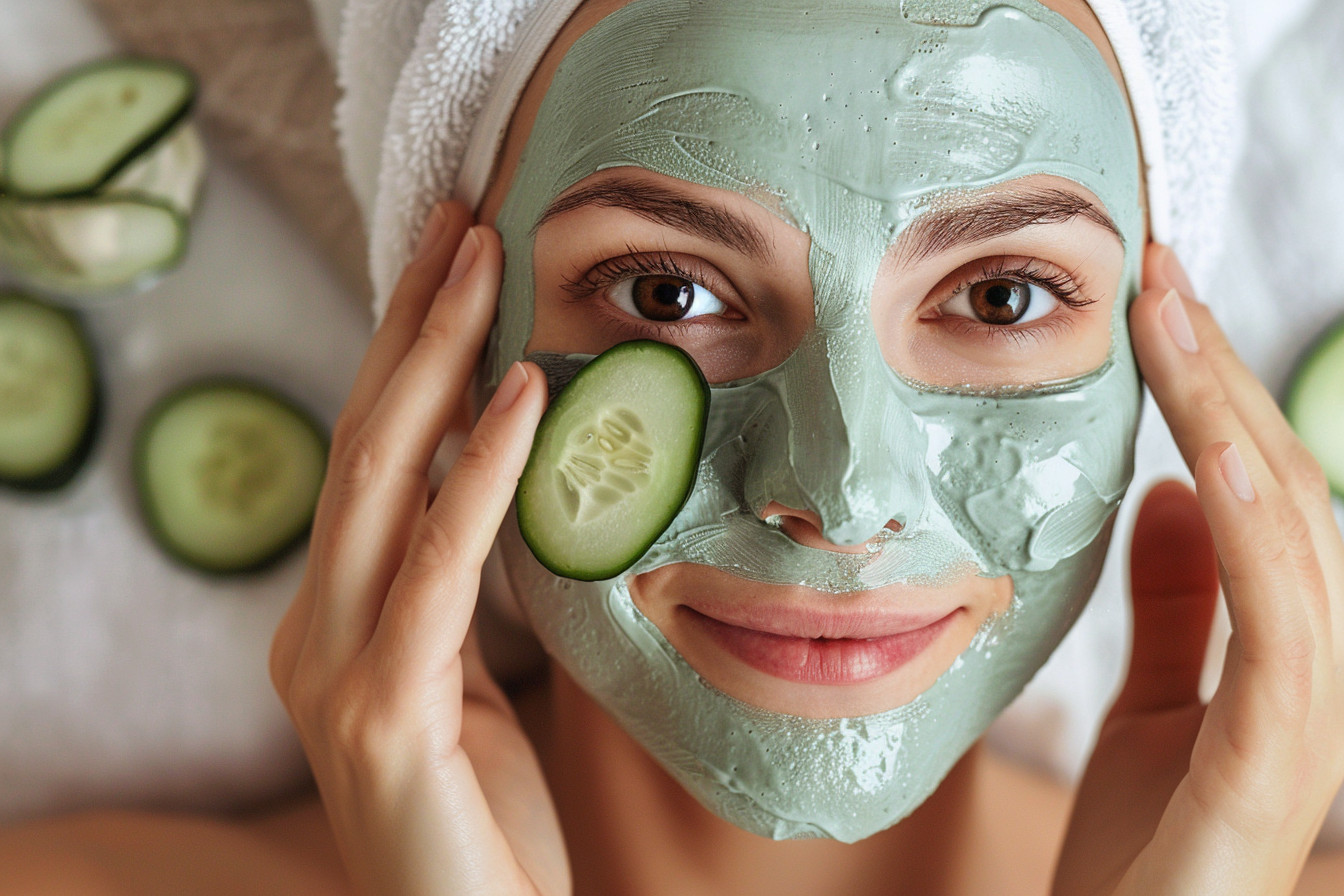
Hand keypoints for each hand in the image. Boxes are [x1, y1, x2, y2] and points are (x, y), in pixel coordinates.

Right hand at [269, 203, 566, 895]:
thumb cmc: (485, 824)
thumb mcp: (472, 684)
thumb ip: (461, 595)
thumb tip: (501, 487)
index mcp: (335, 623)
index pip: (369, 462)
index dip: (406, 354)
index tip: (451, 262)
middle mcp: (312, 633)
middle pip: (363, 444)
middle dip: (410, 323)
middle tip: (460, 219)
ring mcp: (334, 673)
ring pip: (380, 481)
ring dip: (435, 359)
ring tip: (484, 258)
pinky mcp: (384, 715)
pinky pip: (437, 567)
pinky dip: (480, 471)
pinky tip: (521, 392)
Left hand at [1055, 244, 1343, 894]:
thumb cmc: (1142, 856)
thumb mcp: (1150, 706)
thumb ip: (1178, 602)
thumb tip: (1181, 491)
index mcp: (1292, 654)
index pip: (1266, 493)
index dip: (1219, 392)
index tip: (1161, 301)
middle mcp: (1321, 673)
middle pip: (1286, 490)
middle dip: (1223, 375)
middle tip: (1161, 271)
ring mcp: (1312, 719)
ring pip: (1292, 532)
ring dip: (1230, 414)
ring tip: (1172, 315)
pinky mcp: (1278, 767)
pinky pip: (1277, 622)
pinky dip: (1253, 528)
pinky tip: (1210, 451)